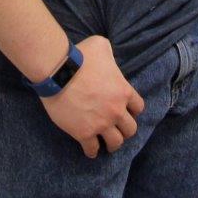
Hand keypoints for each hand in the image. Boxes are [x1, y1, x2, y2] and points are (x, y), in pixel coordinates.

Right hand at [40, 36, 143, 157]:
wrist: (58, 71)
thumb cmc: (80, 56)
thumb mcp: (101, 45)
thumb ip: (109, 54)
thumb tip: (107, 57)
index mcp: (123, 91)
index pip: (138, 108)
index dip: (132, 110)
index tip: (126, 111)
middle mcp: (116, 110)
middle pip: (130, 129)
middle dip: (124, 129)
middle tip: (117, 129)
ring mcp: (101, 124)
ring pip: (115, 143)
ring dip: (112, 144)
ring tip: (106, 144)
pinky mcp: (83, 133)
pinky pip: (92, 149)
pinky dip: (92, 151)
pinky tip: (90, 150)